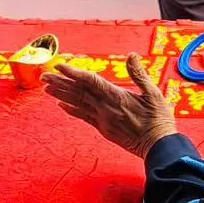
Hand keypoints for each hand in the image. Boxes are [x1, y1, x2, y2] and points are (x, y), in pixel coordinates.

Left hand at [43, 53, 177, 158]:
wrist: (158, 147)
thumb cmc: (159, 119)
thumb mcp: (154, 93)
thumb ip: (140, 74)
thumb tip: (131, 55)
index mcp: (117, 97)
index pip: (90, 81)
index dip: (74, 73)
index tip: (60, 65)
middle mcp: (106, 109)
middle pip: (79, 92)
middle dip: (60, 82)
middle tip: (44, 74)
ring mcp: (103, 120)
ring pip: (78, 104)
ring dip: (61, 94)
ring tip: (46, 87)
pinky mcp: (104, 129)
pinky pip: (83, 117)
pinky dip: (71, 110)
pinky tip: (60, 105)